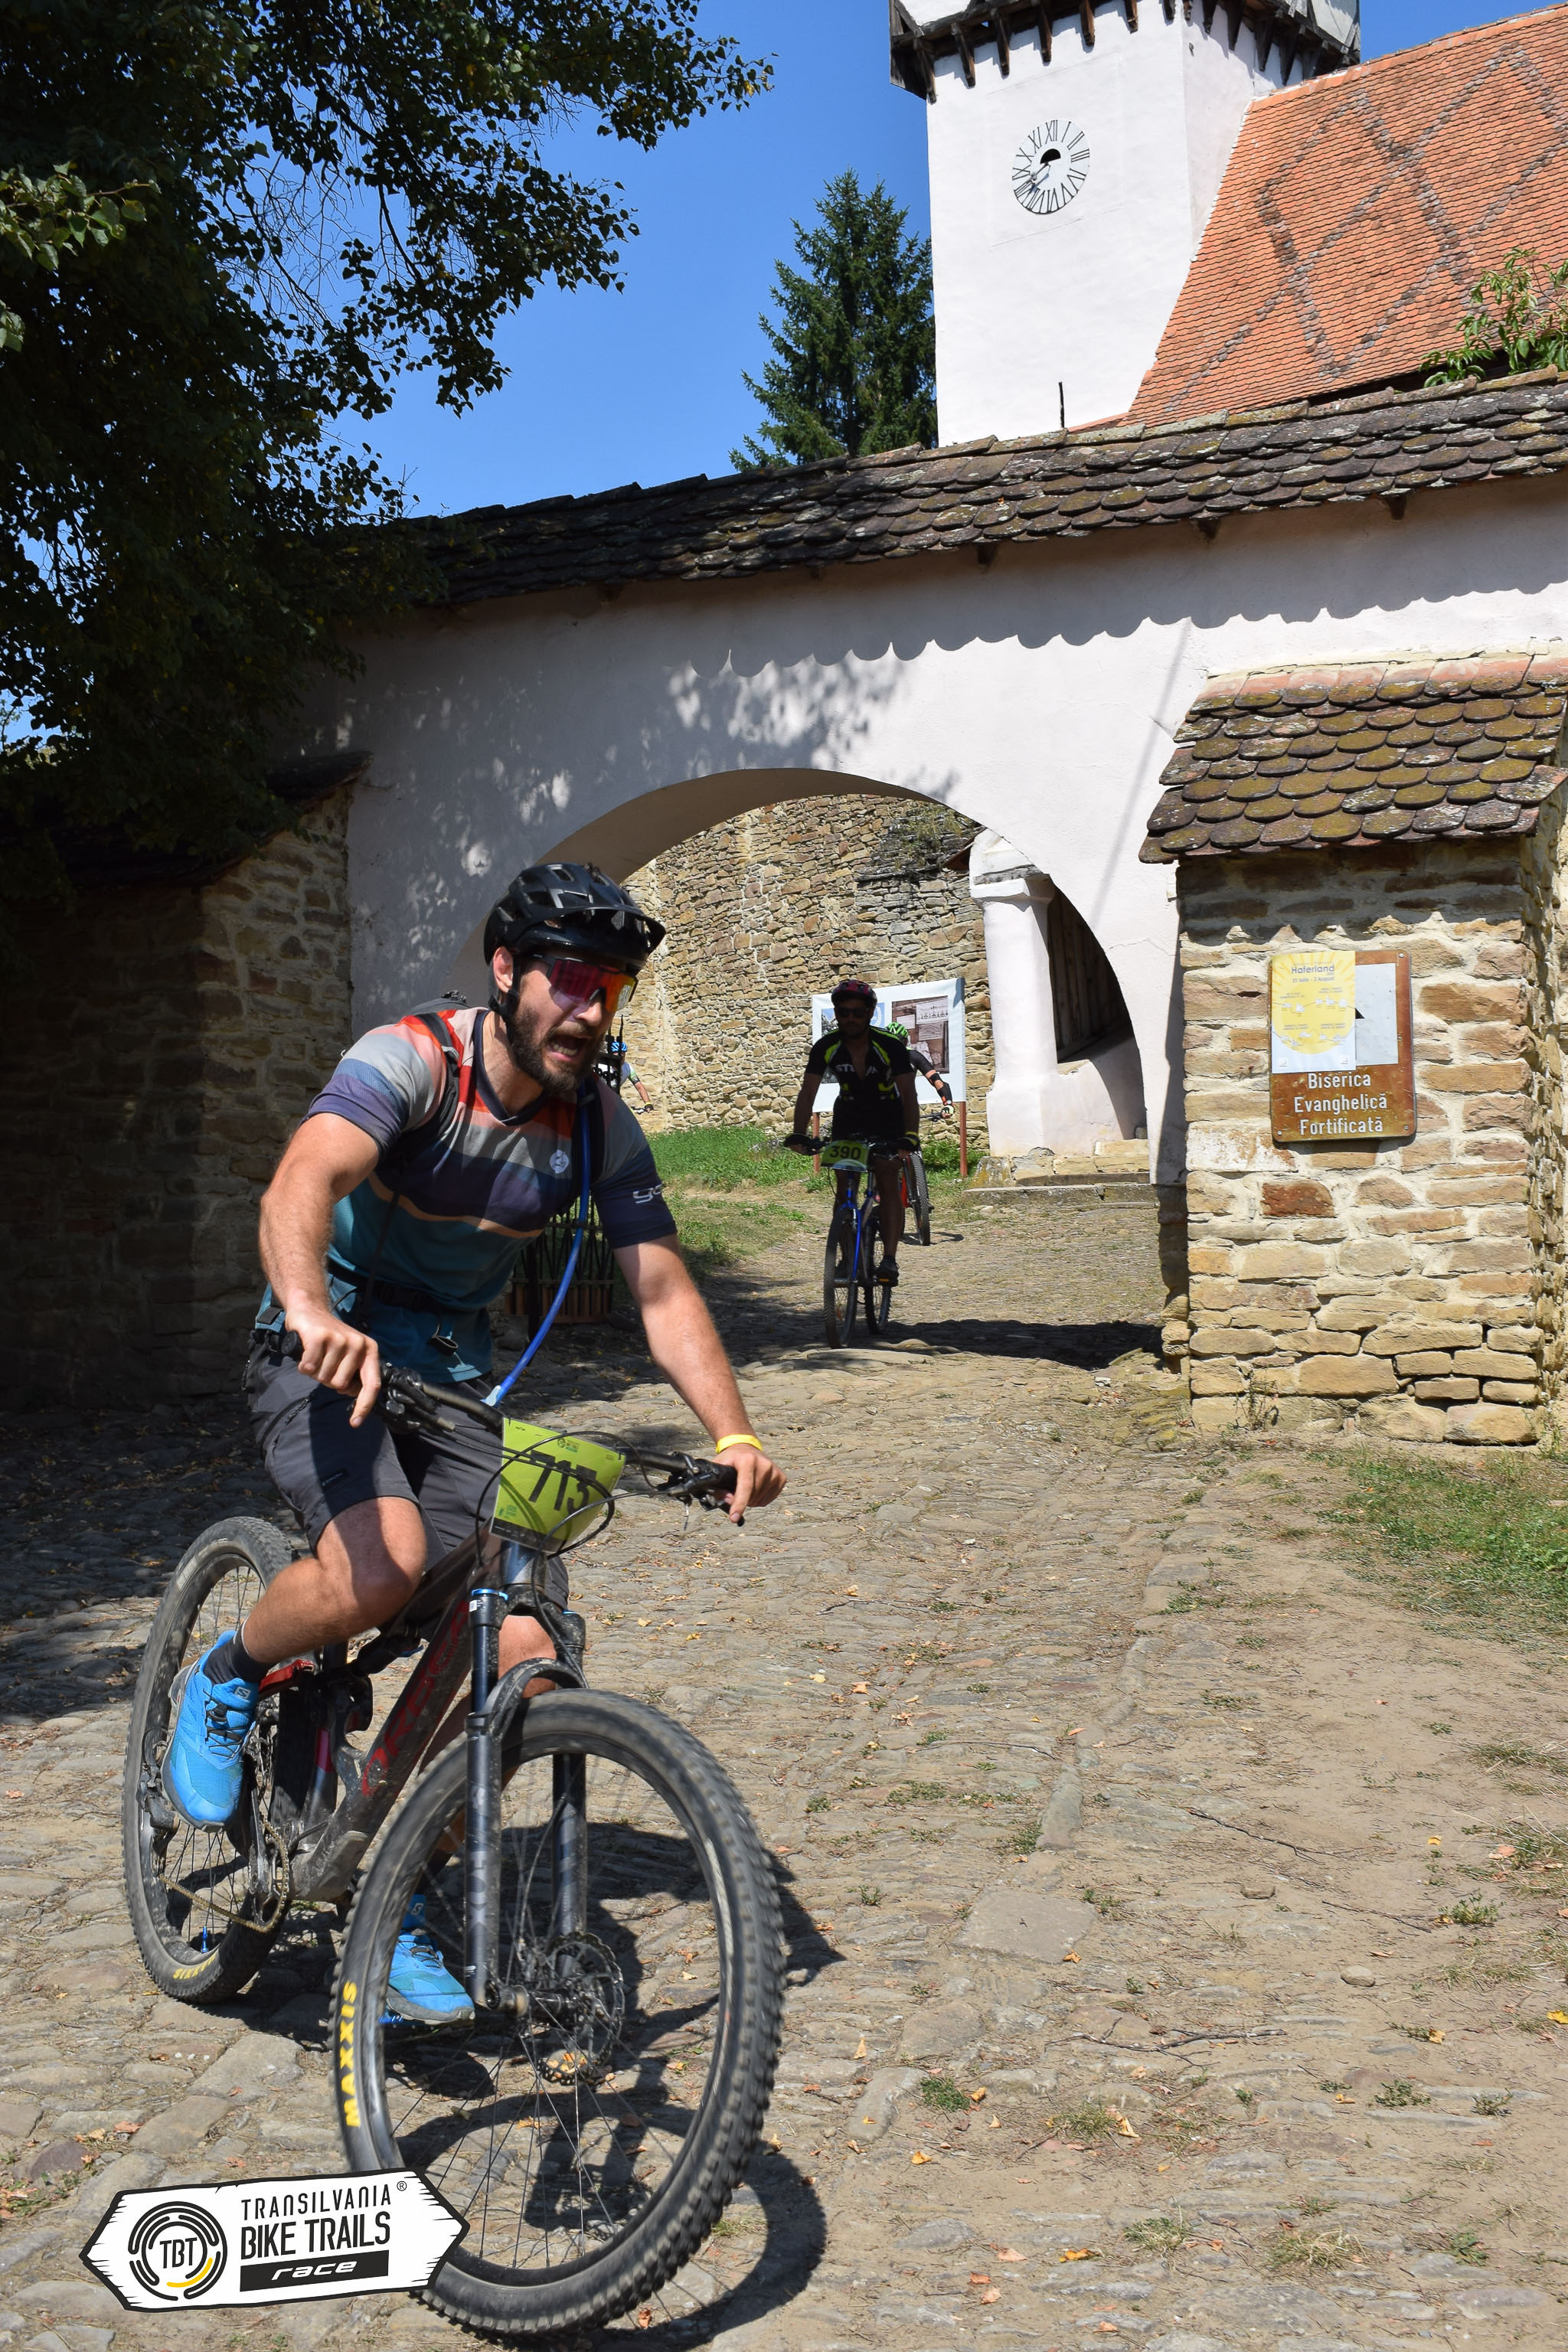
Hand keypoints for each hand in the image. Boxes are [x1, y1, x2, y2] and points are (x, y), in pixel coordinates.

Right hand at [288, 1302, 382, 1426]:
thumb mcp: (348, 1355)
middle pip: (339, 1385)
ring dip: (314, 1371)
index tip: (355, 1423)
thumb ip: (354, 1374)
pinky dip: (303, 1365)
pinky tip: (305, 1353)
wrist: (309, 1309)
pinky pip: (309, 1367)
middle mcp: (358, 1344)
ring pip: (323, 1377)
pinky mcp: (320, 1336)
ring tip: (315, 1355)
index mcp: (369, 1350)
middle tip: (324, 1362)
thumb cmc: (329, 1339)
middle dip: (327, 1380)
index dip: (363, 1406)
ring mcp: (339, 1339)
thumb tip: (354, 1394)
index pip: (371, 1385)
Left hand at [715, 1439, 785, 1522]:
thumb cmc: (731, 1460)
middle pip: (752, 1496)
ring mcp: (774, 1471)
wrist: (746, 1448)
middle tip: (734, 1491)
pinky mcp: (781, 1478)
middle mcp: (764, 1464)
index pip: (745, 1486)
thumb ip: (718, 1484)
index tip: (734, 1518)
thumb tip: (728, 1500)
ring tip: (745, 1488)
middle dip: (741, 1501)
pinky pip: (768, 1499)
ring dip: (750, 1500)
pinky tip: (755, 1488)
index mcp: (748, 1460)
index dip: (739, 1504)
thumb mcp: (719, 1467)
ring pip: (760, 1500)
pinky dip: (759, 1499)